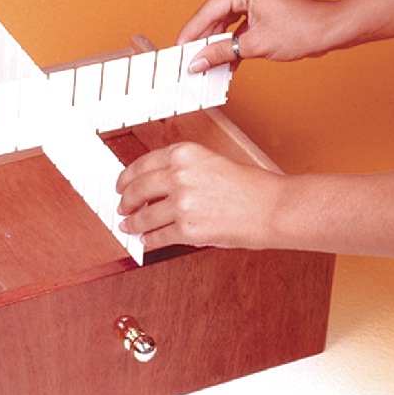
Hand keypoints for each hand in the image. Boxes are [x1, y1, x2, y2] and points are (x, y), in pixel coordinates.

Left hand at [116, 142, 283, 249]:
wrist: (272, 208)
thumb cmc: (250, 187)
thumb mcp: (212, 162)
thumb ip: (182, 170)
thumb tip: (155, 185)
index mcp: (184, 154)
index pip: (142, 165)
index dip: (126, 178)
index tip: (121, 185)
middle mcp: (179, 176)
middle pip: (137, 189)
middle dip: (125, 201)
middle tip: (122, 206)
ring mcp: (182, 204)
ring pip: (144, 216)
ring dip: (132, 223)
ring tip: (128, 226)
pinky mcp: (187, 230)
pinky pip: (158, 236)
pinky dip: (149, 240)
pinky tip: (146, 240)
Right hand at [179, 0, 337, 72]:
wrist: (330, 31)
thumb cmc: (302, 30)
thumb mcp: (254, 45)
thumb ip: (220, 53)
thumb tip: (197, 62)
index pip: (207, 11)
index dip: (190, 33)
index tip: (178, 51)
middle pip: (213, 16)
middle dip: (202, 41)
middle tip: (189, 60)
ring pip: (223, 23)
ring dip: (215, 45)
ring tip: (205, 64)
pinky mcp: (259, 9)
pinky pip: (236, 26)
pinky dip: (229, 44)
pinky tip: (223, 62)